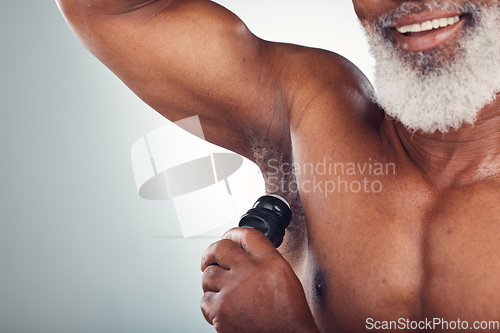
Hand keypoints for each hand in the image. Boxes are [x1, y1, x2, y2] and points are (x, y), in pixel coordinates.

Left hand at [200, 227, 318, 332]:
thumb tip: (244, 253)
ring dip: (211, 282)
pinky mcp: (221, 310)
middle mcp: (250, 271)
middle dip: (211, 253)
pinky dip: (210, 306)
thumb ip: (265, 261)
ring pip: (208, 275)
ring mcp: (233, 290)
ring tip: (220, 291)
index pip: (247, 235)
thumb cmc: (288, 316)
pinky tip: (222, 309)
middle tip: (209, 259)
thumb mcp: (286, 278)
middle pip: (220, 248)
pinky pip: (205, 300)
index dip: (234, 233)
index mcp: (270, 262)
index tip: (228, 237)